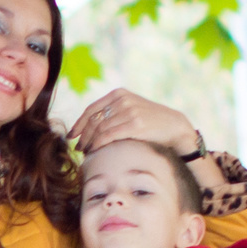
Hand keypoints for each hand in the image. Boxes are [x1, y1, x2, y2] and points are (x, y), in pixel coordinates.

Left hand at [72, 87, 199, 156]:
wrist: (175, 126)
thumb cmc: (151, 122)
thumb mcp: (131, 109)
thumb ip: (113, 112)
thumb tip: (91, 127)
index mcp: (119, 94)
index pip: (91, 109)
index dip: (79, 124)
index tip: (71, 136)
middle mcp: (122, 100)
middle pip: (93, 120)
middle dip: (83, 136)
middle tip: (79, 149)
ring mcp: (129, 111)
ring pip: (99, 129)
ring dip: (90, 143)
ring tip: (87, 153)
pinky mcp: (135, 124)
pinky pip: (108, 136)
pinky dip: (98, 145)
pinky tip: (95, 152)